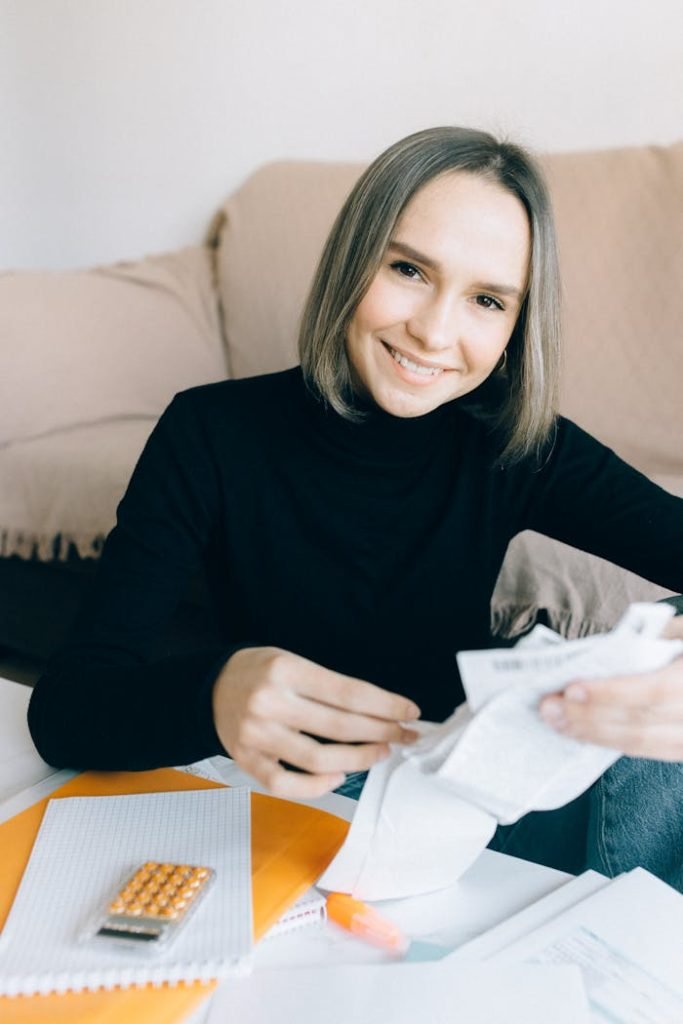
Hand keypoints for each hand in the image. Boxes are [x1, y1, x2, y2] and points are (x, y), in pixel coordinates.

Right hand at [212, 647, 420, 798]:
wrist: (209, 688)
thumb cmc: (261, 672)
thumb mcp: (292, 661)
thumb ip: (328, 685)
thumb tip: (380, 711)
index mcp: (286, 670)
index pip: (348, 693)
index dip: (385, 705)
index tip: (410, 712)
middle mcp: (270, 702)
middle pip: (339, 726)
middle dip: (381, 732)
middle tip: (405, 734)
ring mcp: (256, 735)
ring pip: (318, 759)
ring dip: (358, 759)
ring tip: (380, 752)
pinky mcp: (246, 762)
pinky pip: (287, 784)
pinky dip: (317, 785)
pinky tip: (339, 775)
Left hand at [540, 619, 682, 759]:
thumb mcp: (681, 631)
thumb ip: (650, 641)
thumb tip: (598, 657)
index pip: (655, 693)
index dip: (612, 694)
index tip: (573, 690)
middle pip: (642, 724)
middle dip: (590, 718)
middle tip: (550, 708)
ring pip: (643, 744)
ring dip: (594, 735)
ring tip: (559, 723)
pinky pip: (649, 750)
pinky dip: (613, 741)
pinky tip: (585, 732)